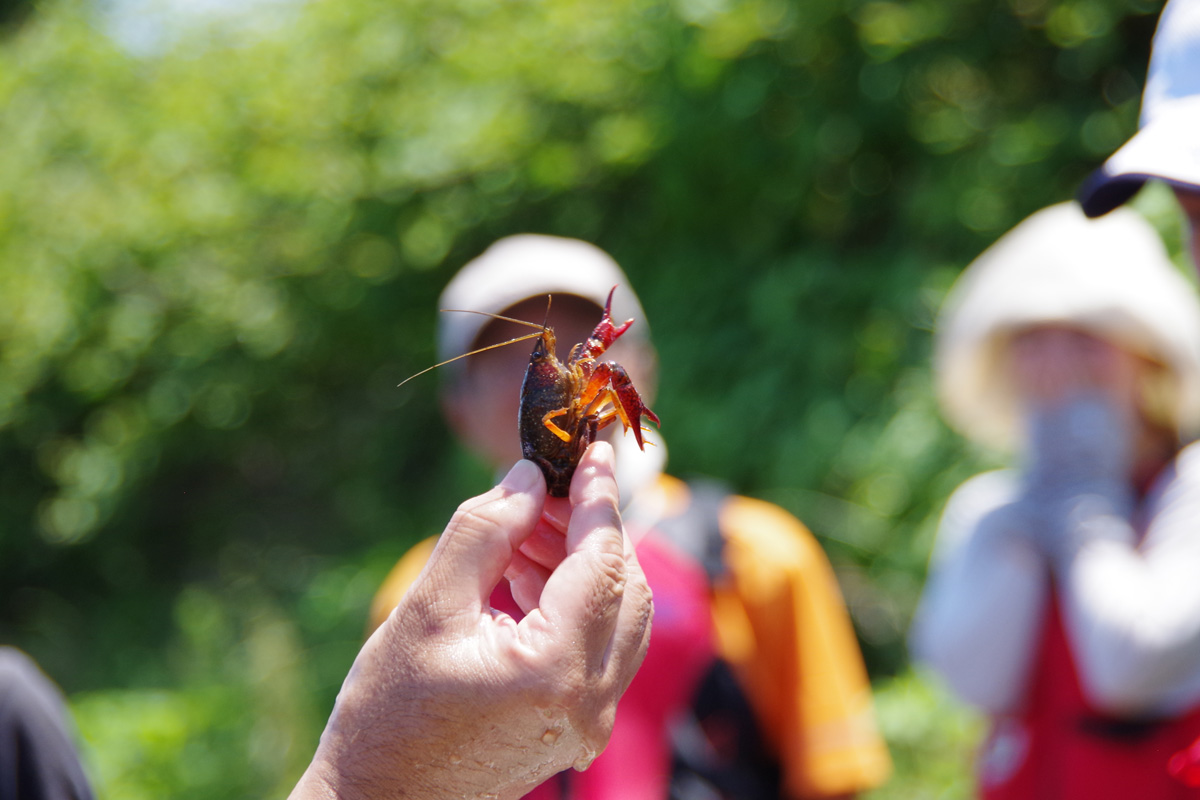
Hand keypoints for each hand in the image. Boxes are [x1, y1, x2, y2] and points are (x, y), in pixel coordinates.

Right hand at [289, 442, 652, 799]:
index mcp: (557, 669)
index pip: (604, 559)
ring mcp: (592, 722)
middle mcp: (591, 701)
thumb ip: (484, 531)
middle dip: (594, 528)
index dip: (600, 495)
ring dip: (586, 563)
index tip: (593, 447)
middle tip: (547, 489)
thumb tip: (530, 476)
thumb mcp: (428, 608)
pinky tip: (526, 574)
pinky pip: (601, 647)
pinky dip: (578, 601)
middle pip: (628, 587)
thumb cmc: (388, 713)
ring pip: (621, 617)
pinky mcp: (580, 729)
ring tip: (526, 528)